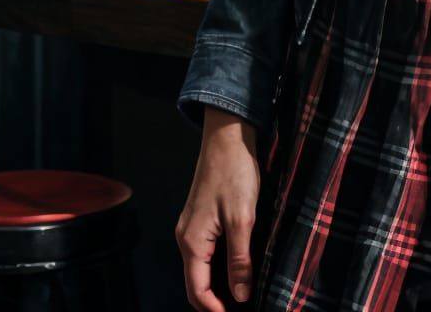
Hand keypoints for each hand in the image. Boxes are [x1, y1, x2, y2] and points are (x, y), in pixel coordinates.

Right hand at [176, 107, 261, 309]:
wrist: (228, 135)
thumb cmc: (234, 172)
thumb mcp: (242, 218)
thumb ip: (240, 259)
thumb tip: (241, 294)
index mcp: (192, 242)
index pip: (197, 291)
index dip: (215, 309)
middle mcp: (187, 237)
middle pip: (197, 283)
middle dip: (216, 300)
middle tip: (243, 304)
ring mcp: (193, 227)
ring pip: (202, 267)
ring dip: (219, 283)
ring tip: (243, 291)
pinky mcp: (203, 217)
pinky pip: (207, 251)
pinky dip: (220, 265)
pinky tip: (238, 265)